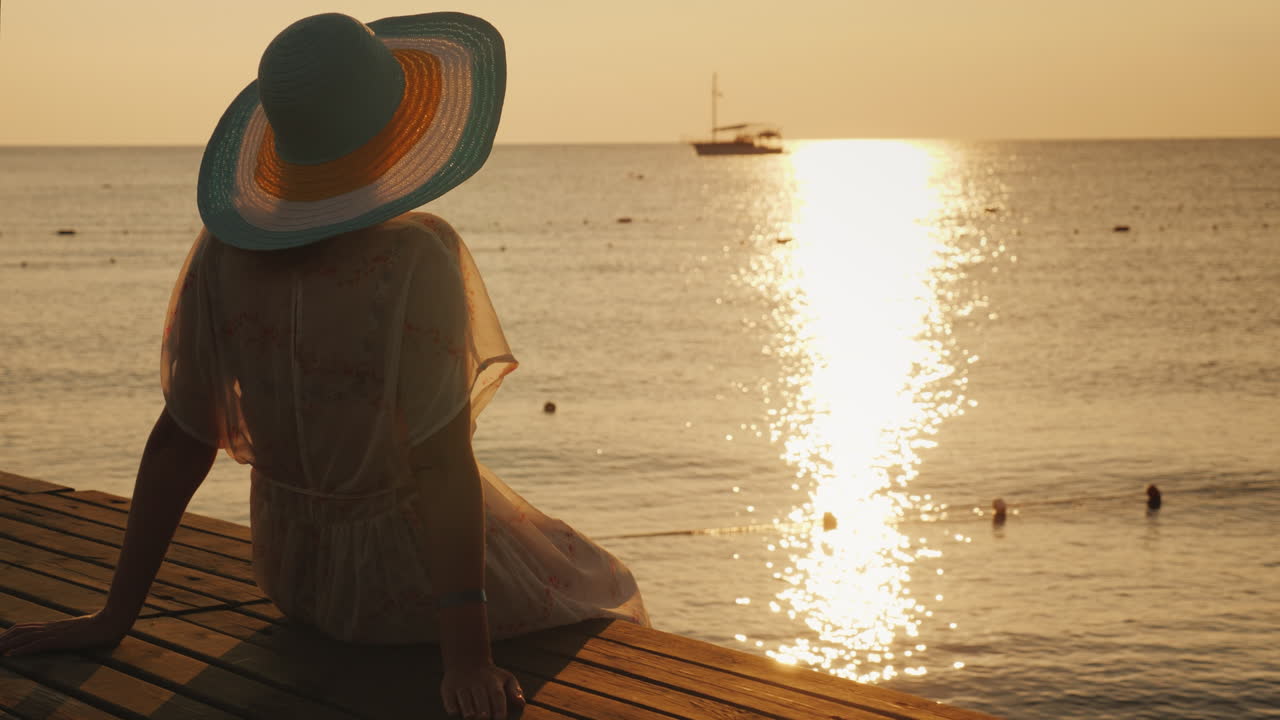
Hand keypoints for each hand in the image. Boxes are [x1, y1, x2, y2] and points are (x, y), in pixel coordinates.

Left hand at [0, 610, 131, 656]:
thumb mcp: (82, 630)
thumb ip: (72, 632)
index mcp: (55, 625)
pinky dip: (21, 650)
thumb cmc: (102, 626)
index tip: (0, 640)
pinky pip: (36, 644)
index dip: (10, 633)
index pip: (26, 627)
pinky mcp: (61, 639)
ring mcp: (56, 633)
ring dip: (7, 645)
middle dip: (3, 639)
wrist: (112, 621)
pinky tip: (11, 655)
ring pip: (24, 637)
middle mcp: (52, 627)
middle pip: (20, 630)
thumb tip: (69, 637)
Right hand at [441, 661, 524, 718]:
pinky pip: (449, 702)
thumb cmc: (491, 677)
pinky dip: (452, 708)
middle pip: (481, 700)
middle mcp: (477, 684)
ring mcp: (461, 687)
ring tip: (471, 716)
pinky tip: (456, 712)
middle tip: (485, 718)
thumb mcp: (506, 678)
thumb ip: (515, 691)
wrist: (466, 660)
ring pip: (465, 702)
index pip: (497, 697)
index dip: (499, 709)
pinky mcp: (448, 690)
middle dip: (483, 711)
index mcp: (493, 683)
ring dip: (468, 711)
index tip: (500, 718)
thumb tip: (521, 703)